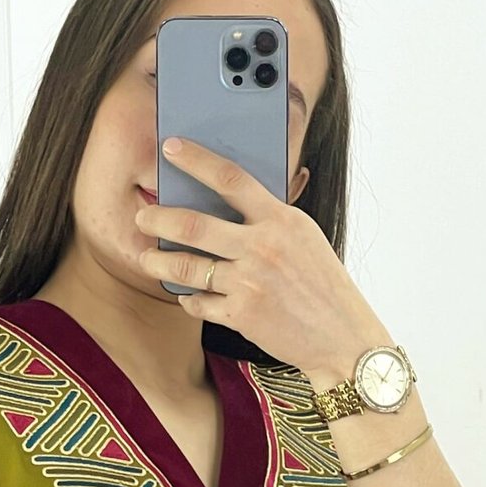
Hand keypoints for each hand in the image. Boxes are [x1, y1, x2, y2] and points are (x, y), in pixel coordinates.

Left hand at [134, 134, 386, 378]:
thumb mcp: (304, 239)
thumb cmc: (324, 286)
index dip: (196, 159)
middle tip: (142, 217)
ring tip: (146, 259)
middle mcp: (262, 247)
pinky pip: (199, 304)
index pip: (231, 178)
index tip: (170, 148)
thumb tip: (229, 204)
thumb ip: (270, 220)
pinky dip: (189, 300)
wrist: (342, 338)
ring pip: (188, 268)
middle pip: (194, 225)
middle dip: (159, 219)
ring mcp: (250, 283)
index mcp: (281, 219)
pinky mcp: (242, 316)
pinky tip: (187, 296)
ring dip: (159, 263)